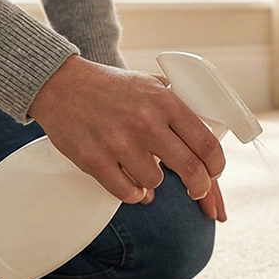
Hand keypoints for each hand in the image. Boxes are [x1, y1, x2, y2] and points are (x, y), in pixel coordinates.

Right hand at [27, 55, 227, 220]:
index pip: (206, 143)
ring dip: (156, 184)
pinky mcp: (95, 160)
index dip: (216, 165)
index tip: (214, 171)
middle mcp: (146, 122)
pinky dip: (135, 194)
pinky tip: (135, 187)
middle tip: (197, 190)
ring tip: (149, 175)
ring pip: (156, 182)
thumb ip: (178, 104)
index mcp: (165, 102)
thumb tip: (208, 127)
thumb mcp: (151, 83)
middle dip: (200, 186)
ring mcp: (119, 143)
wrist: (61, 84)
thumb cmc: (111, 86)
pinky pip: (127, 192)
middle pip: (190, 169)